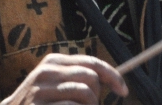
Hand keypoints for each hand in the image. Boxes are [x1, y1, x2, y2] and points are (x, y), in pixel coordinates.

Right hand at [2, 54, 127, 104]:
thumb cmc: (41, 102)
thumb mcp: (57, 84)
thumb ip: (80, 77)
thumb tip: (115, 79)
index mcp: (53, 62)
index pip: (92, 63)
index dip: (112, 76)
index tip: (123, 91)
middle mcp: (45, 72)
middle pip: (91, 77)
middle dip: (97, 96)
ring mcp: (38, 90)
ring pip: (83, 92)